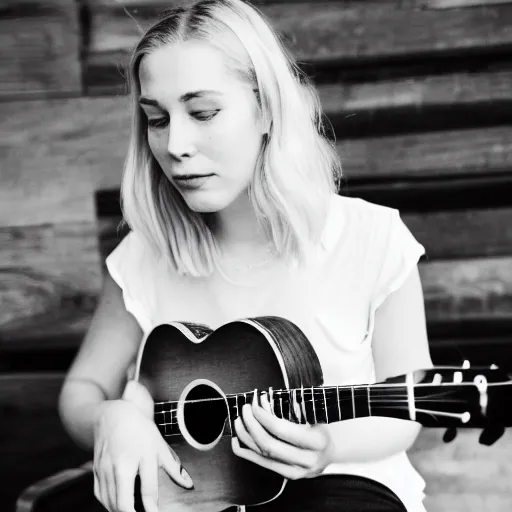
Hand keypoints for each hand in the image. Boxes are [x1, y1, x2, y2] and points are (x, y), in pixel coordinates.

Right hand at [93, 380, 192, 511]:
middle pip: (124, 503)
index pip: (148, 490)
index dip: (153, 509)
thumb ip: (173, 466)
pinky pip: (100, 496)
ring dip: (121, 511)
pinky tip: (119, 505)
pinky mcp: (95, 472)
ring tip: (133, 511)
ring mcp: (106, 469)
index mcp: (142, 456)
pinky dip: (109, 505)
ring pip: (110, 503)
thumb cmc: (138, 428)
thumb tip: (187, 483)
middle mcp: (122, 464)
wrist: (112, 416)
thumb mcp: (159, 444)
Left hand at [232, 391, 332, 479]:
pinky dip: (245, 452)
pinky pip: (260, 464)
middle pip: (269, 444)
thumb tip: (266, 400)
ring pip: (262, 455)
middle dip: (252, 425)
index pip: (282, 430)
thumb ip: (293, 408)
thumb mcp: (315, 416)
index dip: (264, 416)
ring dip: (246, 436)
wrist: (329, 455)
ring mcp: (295, 471)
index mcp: (316, 442)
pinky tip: (237, 440)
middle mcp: (306, 460)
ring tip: (239, 420)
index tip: (256, 403)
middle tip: (246, 408)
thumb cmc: (320, 431)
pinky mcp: (285, 476)